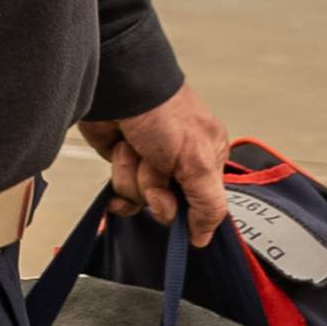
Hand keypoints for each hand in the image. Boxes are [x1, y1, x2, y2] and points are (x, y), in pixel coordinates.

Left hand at [80, 84, 230, 244]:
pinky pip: (122, 193)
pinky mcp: (124, 162)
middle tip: (154, 162)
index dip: (183, 208)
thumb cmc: (162, 113)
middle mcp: (180, 165)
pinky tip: (118, 158)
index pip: (201, 208)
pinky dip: (117, 180)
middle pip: (167, 207)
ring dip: (132, 174)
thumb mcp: (198, 161)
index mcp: (207, 161)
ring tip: (134, 146)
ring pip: (141, 199)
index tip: (172, 193)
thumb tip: (203, 238)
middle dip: (153, 187)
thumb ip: (209, 204)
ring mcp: (149, 164)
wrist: (119, 87)